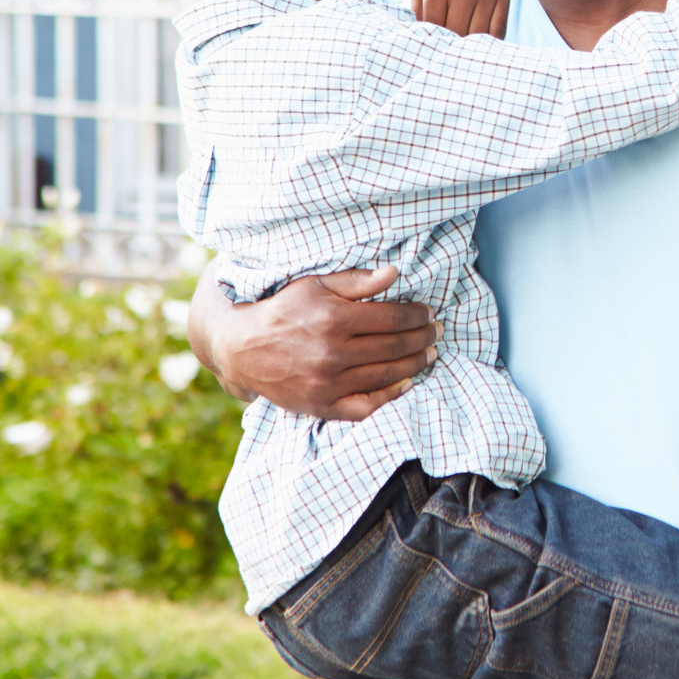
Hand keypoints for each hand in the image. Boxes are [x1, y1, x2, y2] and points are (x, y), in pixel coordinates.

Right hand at [188, 266, 440, 420]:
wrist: (242, 348)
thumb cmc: (282, 310)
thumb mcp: (314, 285)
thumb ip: (356, 282)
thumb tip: (395, 272)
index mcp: (333, 319)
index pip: (392, 317)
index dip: (416, 315)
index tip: (428, 312)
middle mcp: (332, 353)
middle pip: (394, 346)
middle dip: (422, 338)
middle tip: (436, 332)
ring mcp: (327, 383)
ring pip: (386, 375)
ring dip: (415, 365)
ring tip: (429, 354)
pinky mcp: (322, 405)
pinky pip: (366, 406)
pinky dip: (390, 397)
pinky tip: (406, 385)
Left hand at [412, 0, 517, 36]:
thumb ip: (418, 5)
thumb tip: (419, 32)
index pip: (435, 27)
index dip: (435, 37)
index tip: (437, 40)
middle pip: (456, 33)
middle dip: (453, 42)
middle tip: (452, 44)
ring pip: (478, 34)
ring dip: (472, 42)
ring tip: (467, 43)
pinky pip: (498, 28)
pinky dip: (491, 39)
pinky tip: (484, 39)